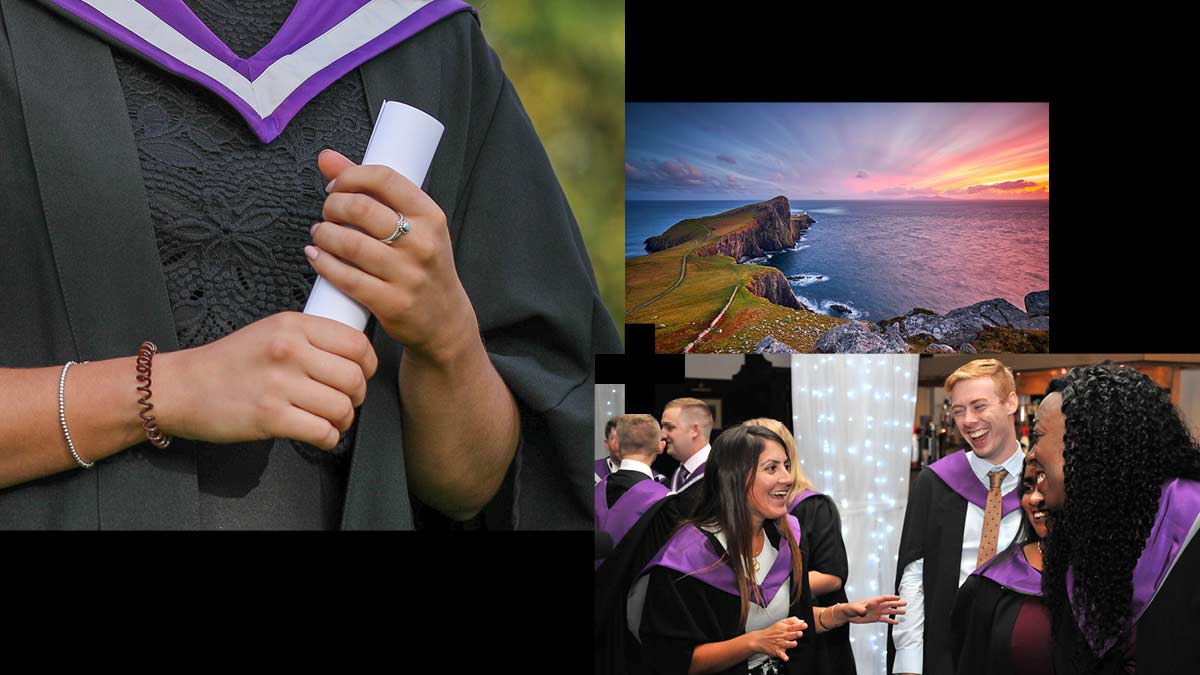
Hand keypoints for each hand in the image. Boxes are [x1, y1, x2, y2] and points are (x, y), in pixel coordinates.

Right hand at [156, 312, 376, 449]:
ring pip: (342, 408)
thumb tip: (353, 355)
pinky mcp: (270, 417)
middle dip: (357, 396)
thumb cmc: (228, 362)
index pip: (356, 344)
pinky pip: (322, 432)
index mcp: (293, 325)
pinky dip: (329, 438)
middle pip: (354, 378)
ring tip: (331, 420)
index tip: (363, 373)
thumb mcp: (271, 331)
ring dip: (343, 420)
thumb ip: (310, 338)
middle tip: (346, 401)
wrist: (181, 387)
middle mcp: (288, 351)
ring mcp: (279, 385)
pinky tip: (319, 434)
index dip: (368, 364)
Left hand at [308, 149, 476, 363]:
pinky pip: (347, 278)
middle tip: (327, 213)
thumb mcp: (411, 225)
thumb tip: (326, 158)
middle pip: (362, 209)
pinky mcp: (392, 303)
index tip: (336, 186)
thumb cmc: (422, 265)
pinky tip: (317, 257)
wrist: (443, 319)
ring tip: (320, 234)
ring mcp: (408, 275)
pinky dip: (323, 264)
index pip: (385, 178)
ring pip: (350, 244)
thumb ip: (371, 190)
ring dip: (324, 235)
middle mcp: (422, 243)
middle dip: (333, 206)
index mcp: (430, 216)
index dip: (350, 176)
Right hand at [748, 616, 805, 661]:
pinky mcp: (777, 651)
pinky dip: (783, 656)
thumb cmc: (771, 631)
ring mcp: (780, 644)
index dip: (799, 626)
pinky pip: (781, 654)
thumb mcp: (780, 623)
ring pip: (786, 644)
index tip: (804, 625)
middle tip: (800, 633)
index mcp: (784, 628)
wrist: (760, 639)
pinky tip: (786, 658)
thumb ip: (791, 621)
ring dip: (790, 644)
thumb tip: (801, 621)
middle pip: (790, 635)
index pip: (793, 626)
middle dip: (795, 634)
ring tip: (794, 643)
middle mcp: (783, 636)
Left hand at [840, 596, 906, 624]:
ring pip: (888, 611)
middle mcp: (876, 606)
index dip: (891, 597)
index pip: (883, 598)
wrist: (848, 615)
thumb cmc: (850, 609)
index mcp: (872, 601)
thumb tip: (864, 611)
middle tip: (905, 603)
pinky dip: (890, 620)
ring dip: (896, 611)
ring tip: (904, 612)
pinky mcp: (875, 618)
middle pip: (888, 604)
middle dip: (896, 604)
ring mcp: (876, 612)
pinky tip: (896, 622)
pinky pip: (885, 619)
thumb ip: (860, 609)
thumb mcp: (855, 608)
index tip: (898, 597)